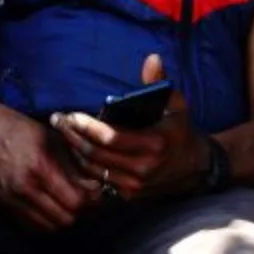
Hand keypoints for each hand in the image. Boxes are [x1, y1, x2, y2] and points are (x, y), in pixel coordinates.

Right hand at [0, 99, 103, 231]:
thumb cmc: (16, 126)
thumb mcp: (49, 135)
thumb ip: (71, 160)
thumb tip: (93, 180)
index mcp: (41, 166)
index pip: (76, 200)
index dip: (90, 200)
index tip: (96, 193)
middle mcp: (25, 186)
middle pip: (65, 218)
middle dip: (79, 211)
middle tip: (83, 200)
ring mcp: (11, 198)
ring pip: (49, 225)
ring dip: (61, 218)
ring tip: (65, 205)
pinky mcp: (1, 203)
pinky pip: (30, 225)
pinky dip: (43, 221)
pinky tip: (48, 207)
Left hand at [53, 54, 210, 202]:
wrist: (196, 168)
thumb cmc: (182, 131)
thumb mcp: (177, 104)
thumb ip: (160, 82)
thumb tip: (152, 58)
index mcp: (154, 145)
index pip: (111, 137)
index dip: (87, 127)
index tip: (70, 115)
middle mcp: (143, 168)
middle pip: (96, 154)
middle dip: (73, 136)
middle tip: (58, 121)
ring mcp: (135, 186)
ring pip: (94, 169)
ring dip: (74, 151)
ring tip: (62, 133)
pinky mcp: (130, 196)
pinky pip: (100, 180)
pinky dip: (85, 165)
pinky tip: (75, 150)